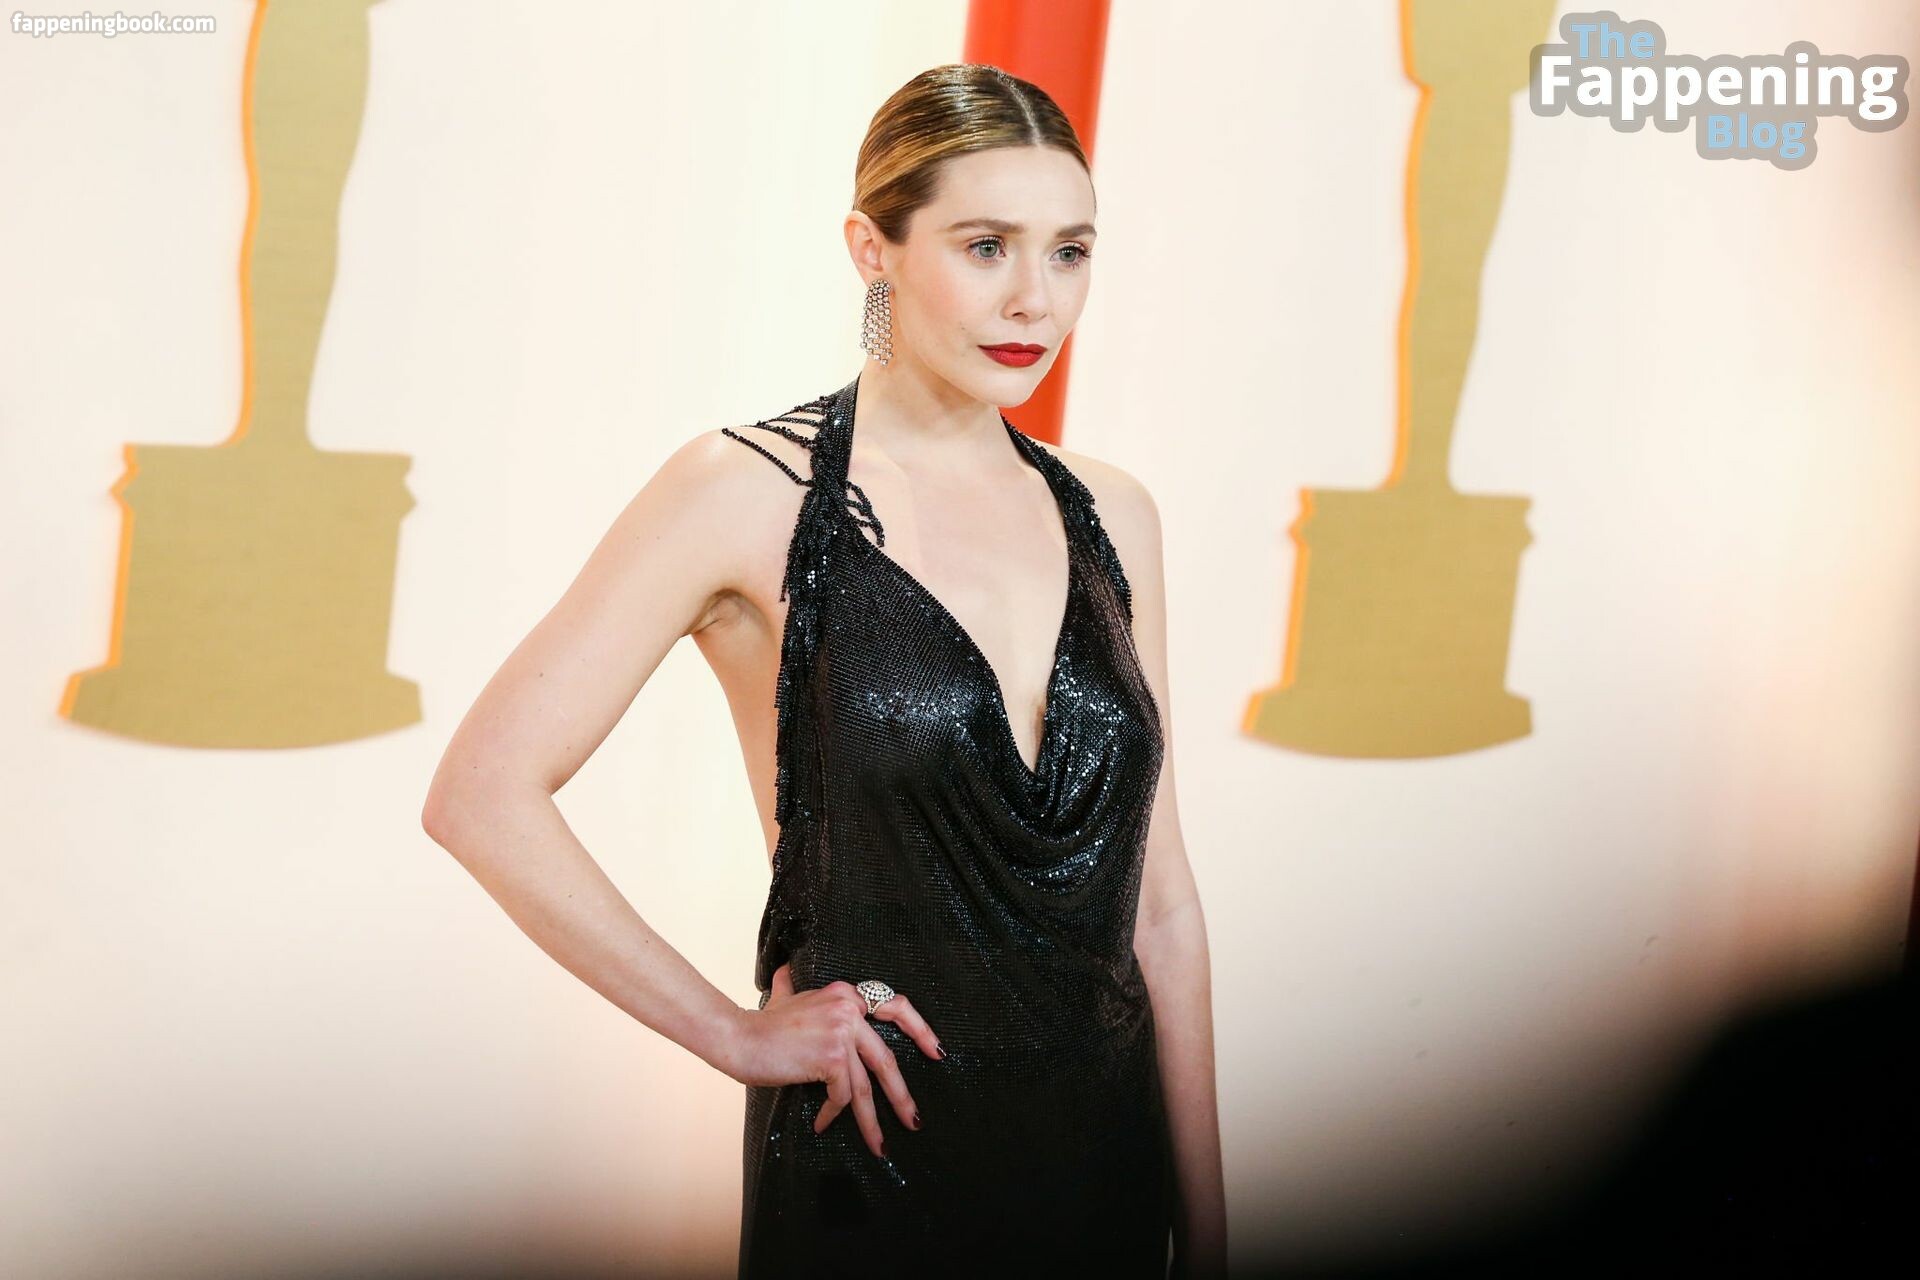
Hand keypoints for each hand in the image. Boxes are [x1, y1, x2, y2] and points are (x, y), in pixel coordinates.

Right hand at [726, 963, 943, 1158]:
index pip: (895, 1006)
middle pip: (885, 1058)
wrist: (739, 1039)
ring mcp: (842, 1032)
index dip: (920, 1030)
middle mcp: (849, 1009)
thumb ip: (793, 987)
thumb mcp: (786, 998)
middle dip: (901, 1095)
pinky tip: (822, 1125)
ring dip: (873, 1120)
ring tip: (880, 1145)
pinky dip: (833, 1113)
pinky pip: (842, 1095)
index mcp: (846, 994)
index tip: (937, 1054)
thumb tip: (786, 974)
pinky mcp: (832, 1057)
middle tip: (913, 1120)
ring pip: (866, 1085)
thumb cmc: (762, 1025)